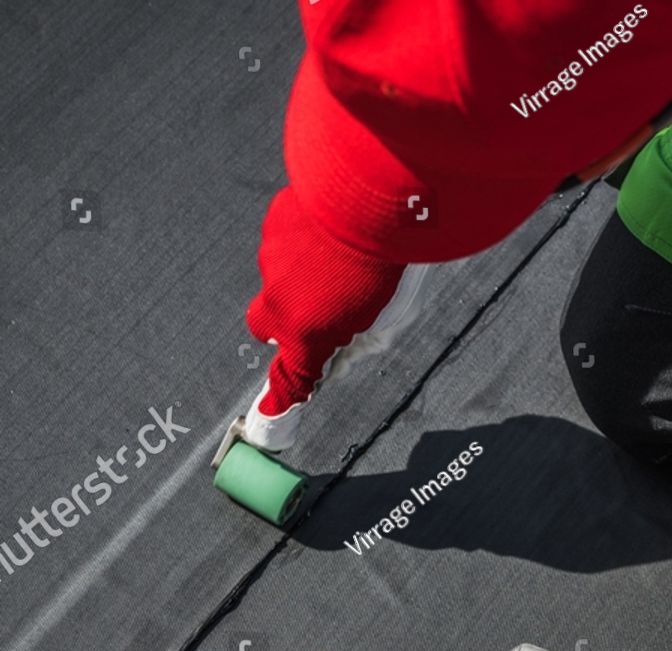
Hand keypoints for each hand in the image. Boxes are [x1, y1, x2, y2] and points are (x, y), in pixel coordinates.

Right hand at [242, 186, 409, 446]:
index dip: (281, 394)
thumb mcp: (387, 317)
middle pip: (265, 327)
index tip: (271, 412)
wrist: (371, 200)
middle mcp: (278, 301)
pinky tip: (331, 229)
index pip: (289, 375)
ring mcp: (270, 261)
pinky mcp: (274, 226)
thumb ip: (360, 337)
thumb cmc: (388, 265)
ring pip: (277, 279)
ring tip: (341, 258)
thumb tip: (345, 345)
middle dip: (285, 324)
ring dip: (301, 275)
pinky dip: (302, 240)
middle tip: (319, 312)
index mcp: (307, 333)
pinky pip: (283, 241)